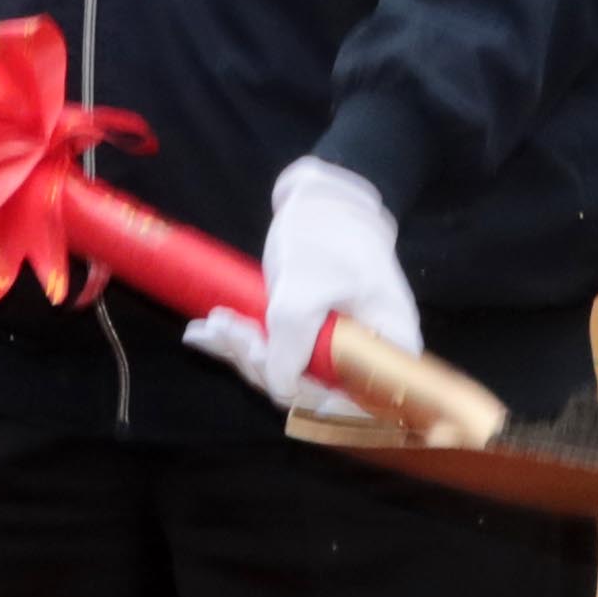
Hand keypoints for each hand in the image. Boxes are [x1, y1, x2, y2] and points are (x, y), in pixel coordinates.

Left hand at [181, 158, 411, 415]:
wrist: (325, 195)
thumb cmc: (329, 232)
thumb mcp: (307, 286)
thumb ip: (294, 342)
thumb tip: (281, 389)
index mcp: (389, 344)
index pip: (358, 400)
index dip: (313, 399)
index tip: (273, 373)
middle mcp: (368, 353)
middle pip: (314, 388)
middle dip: (261, 364)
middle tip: (227, 329)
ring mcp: (337, 345)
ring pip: (287, 371)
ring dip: (243, 351)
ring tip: (211, 327)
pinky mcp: (310, 333)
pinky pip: (277, 352)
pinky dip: (242, 342)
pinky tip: (207, 334)